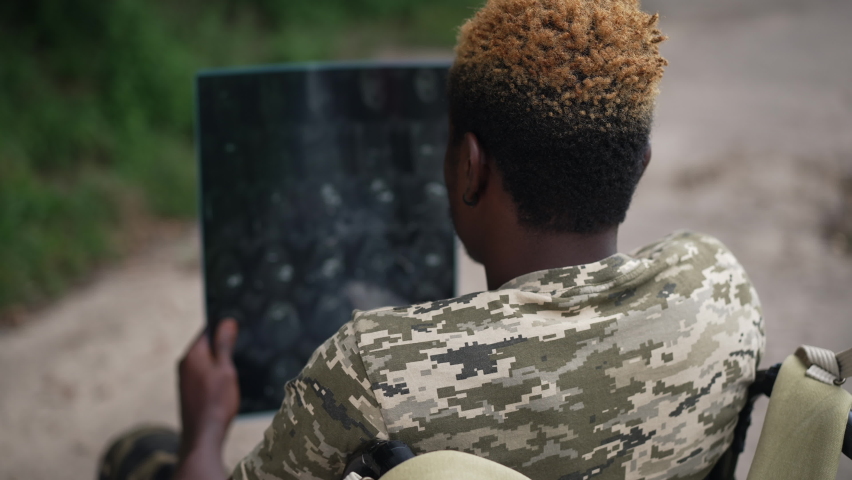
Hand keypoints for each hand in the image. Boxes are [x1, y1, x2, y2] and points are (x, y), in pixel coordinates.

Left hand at [178, 319, 239, 454]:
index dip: (223, 327)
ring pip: (205, 359)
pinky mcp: (188, 389)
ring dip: (219, 360)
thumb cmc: (216, 402)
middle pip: (205, 344)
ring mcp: (185, 377)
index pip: (207, 330)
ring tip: (234, 369)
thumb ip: (224, 344)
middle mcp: (185, 364)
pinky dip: (214, 373)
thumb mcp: (226, 369)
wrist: (203, 435)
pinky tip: (225, 383)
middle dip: (222, 344)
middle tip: (241, 349)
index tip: (239, 329)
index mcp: (192, 355)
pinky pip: (203, 372)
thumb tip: (227, 321)